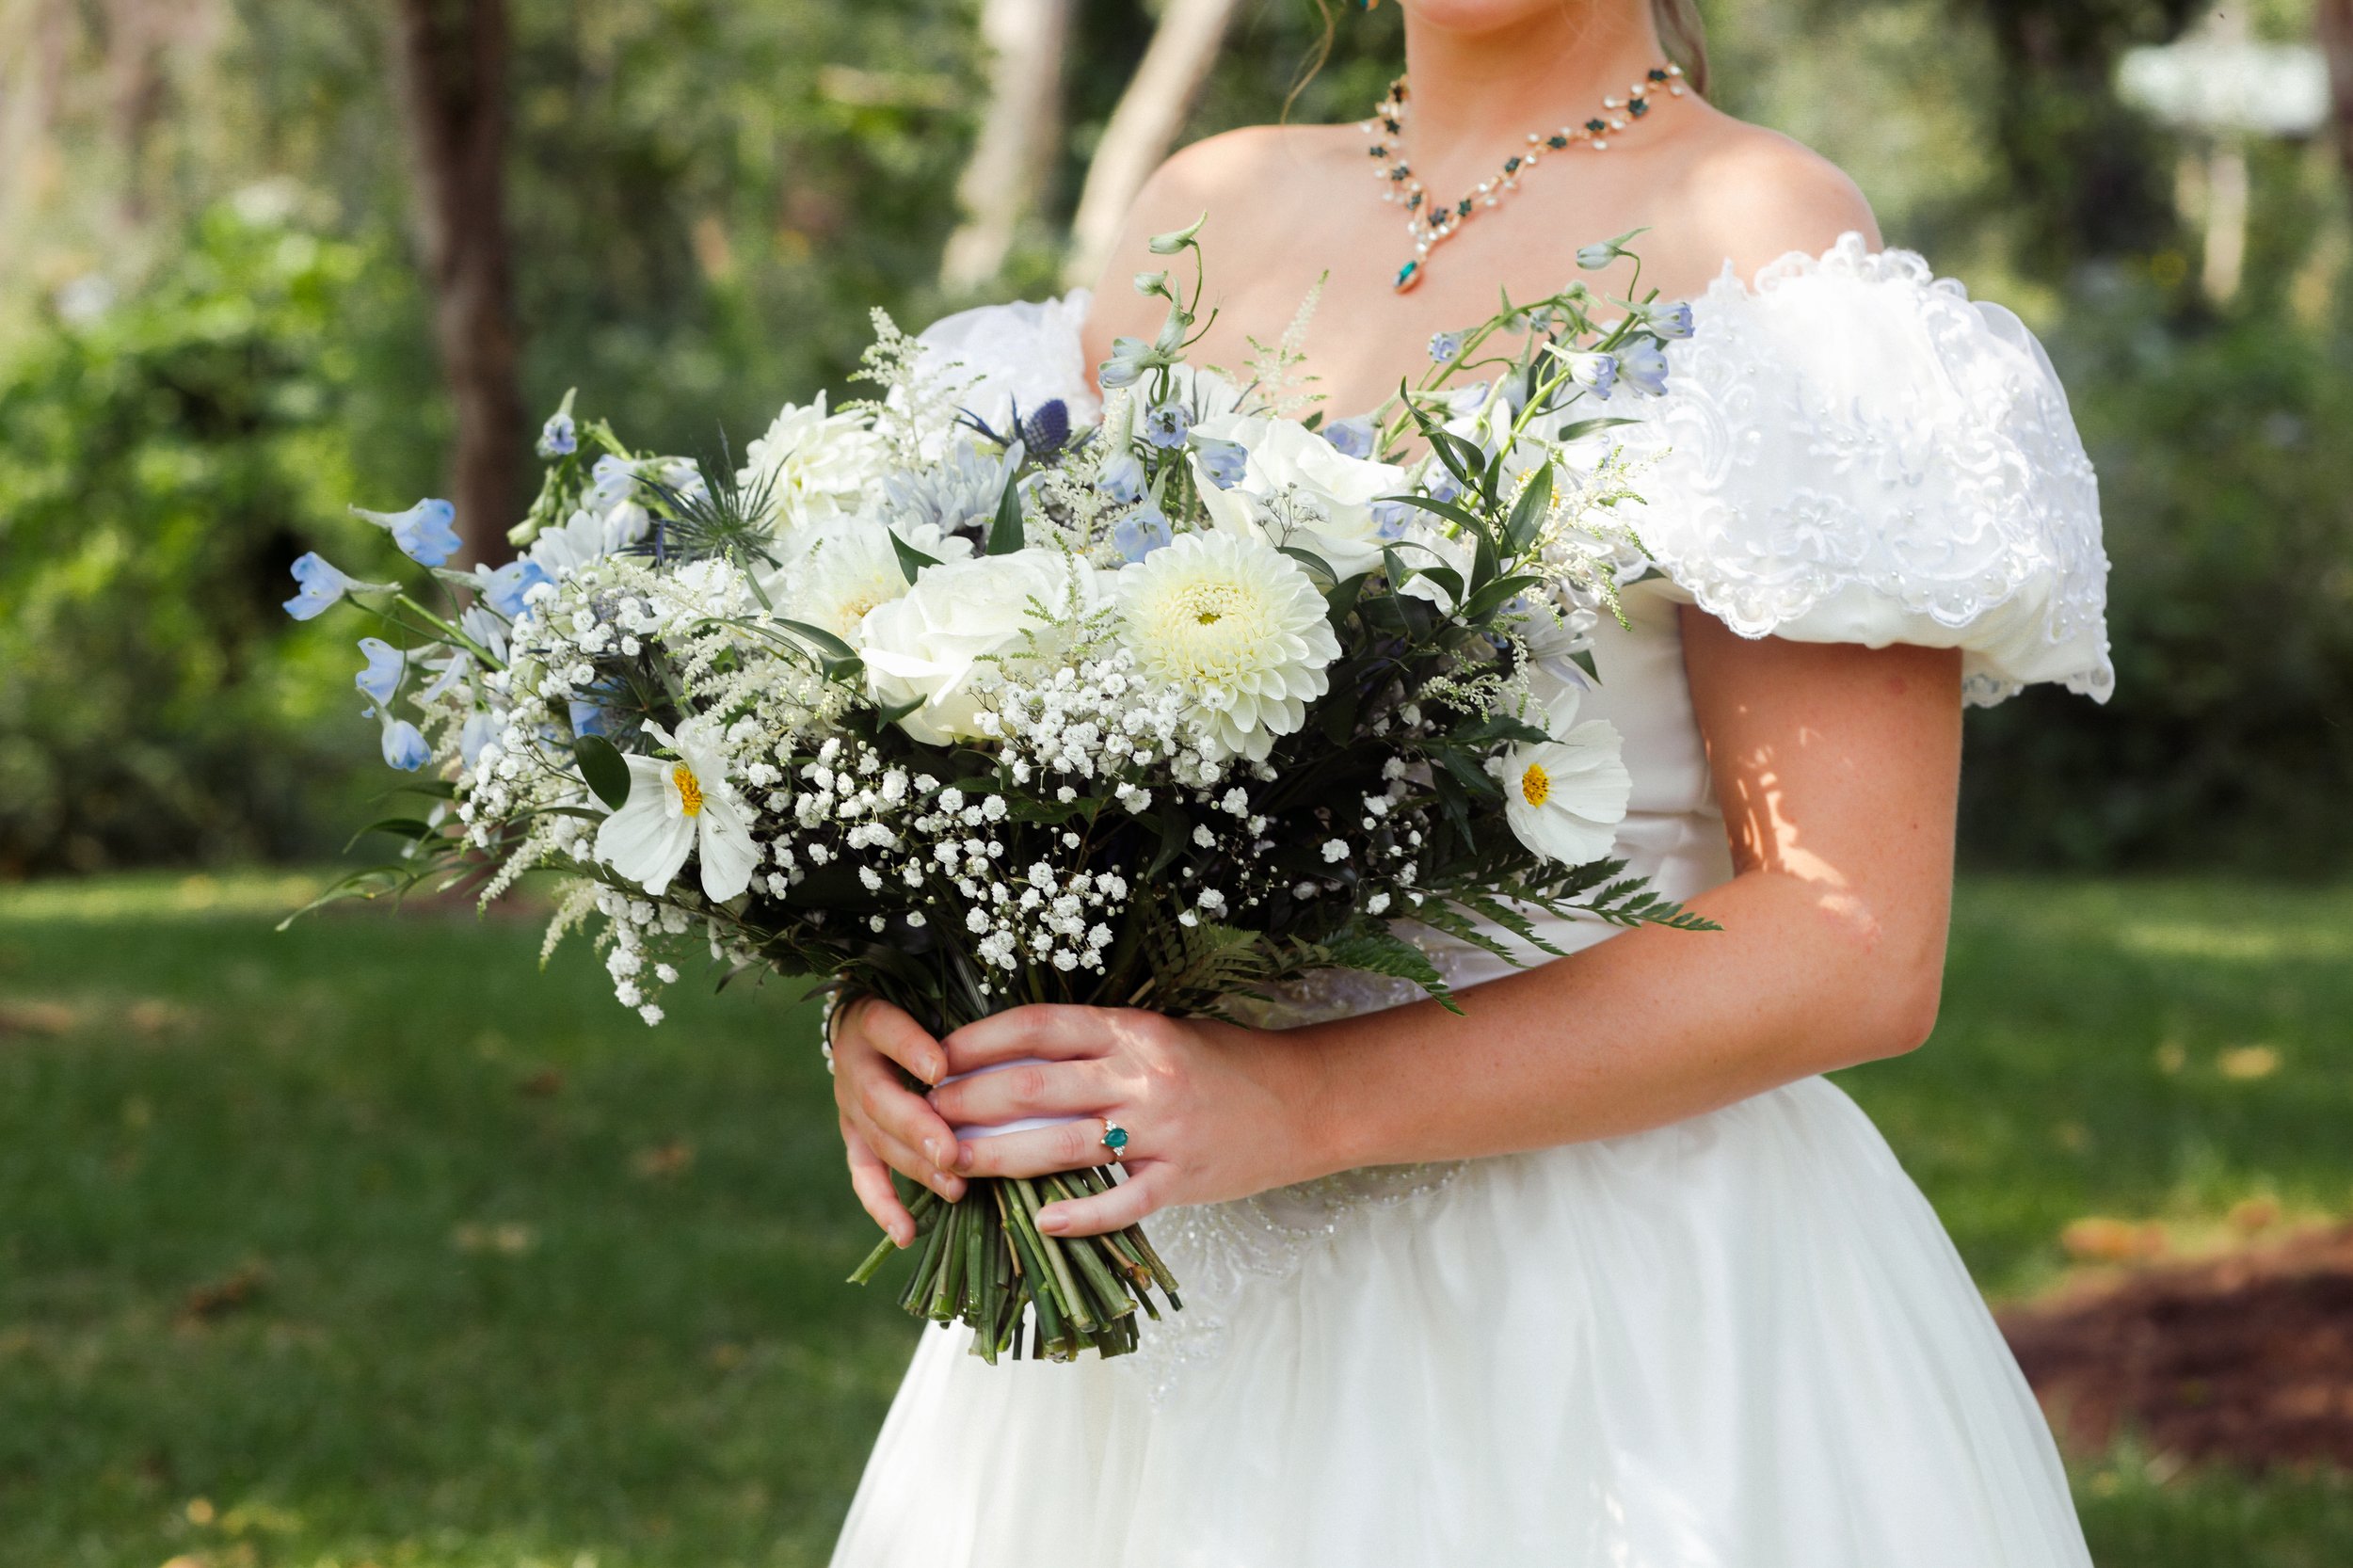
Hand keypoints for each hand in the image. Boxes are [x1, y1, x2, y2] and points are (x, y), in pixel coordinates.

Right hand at [831, 996, 967, 1247]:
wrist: (871, 1023)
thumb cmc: (922, 1008)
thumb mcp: (930, 999)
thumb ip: (959, 1020)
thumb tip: (1018, 1037)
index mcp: (871, 1019)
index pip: (886, 1029)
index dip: (910, 1050)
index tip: (941, 1069)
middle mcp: (855, 1063)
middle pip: (879, 1098)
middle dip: (917, 1128)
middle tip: (950, 1151)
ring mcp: (850, 1104)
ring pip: (876, 1140)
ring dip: (914, 1167)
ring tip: (953, 1187)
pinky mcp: (854, 1136)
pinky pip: (864, 1174)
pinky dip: (884, 1206)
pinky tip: (907, 1234)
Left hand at [926, 1005, 1325, 1238]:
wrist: (1307, 1101)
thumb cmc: (1226, 1063)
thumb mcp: (1162, 1034)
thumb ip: (1098, 1045)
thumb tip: (1015, 1056)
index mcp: (1133, 1029)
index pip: (1039, 1027)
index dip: (979, 1041)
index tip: (935, 1056)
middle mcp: (1142, 1075)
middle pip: (1037, 1086)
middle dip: (970, 1101)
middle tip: (924, 1114)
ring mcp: (1163, 1130)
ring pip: (1064, 1144)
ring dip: (999, 1157)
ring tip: (952, 1163)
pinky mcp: (1183, 1180)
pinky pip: (1123, 1200)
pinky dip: (1080, 1214)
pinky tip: (1040, 1224)